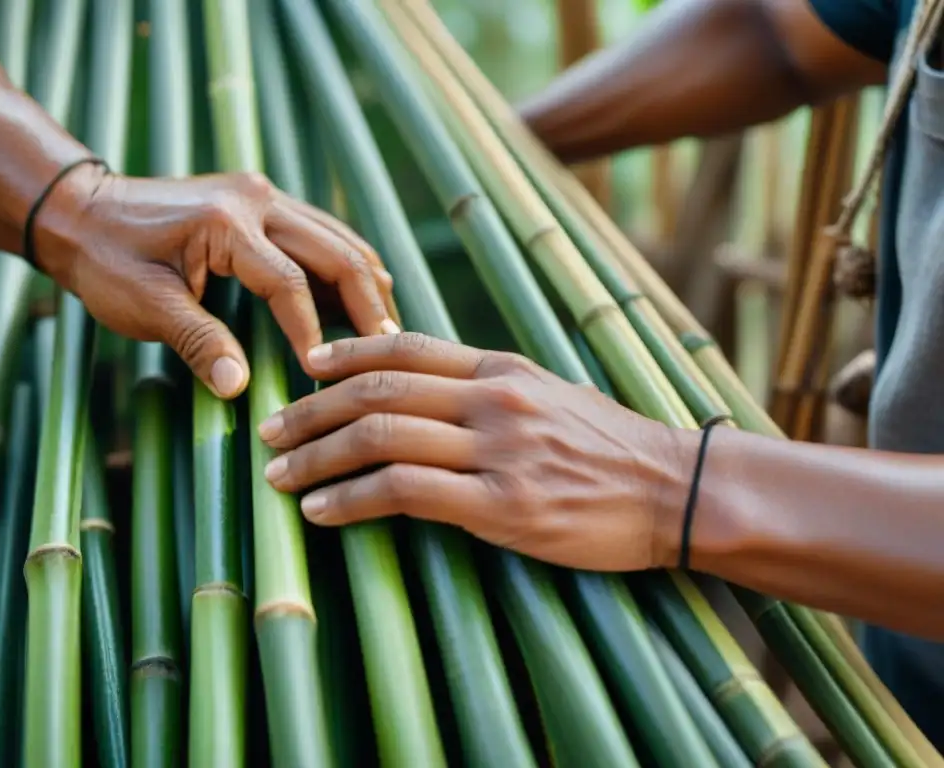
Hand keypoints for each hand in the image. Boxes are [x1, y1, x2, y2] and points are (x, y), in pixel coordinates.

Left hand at [36, 165, 397, 397]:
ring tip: (387, 329)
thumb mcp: (145, 307)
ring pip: (337, 238)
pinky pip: (319, 235)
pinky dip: (344, 267)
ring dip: (365, 282)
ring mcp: (263, 196)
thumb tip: (240, 389)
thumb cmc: (107, 260)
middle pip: (336, 252)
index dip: (313, 331)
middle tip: (391, 349)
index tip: (327, 374)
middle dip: (367, 303)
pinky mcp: (262, 203)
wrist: (81, 211)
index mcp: (228, 224)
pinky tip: (360, 299)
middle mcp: (257, 199)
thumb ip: (199, 343)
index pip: (290, 283)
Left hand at [257, 333, 691, 571]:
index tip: (305, 367)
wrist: (675, 489)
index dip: (344, 354)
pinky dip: (352, 498)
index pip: (404, 347)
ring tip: (277, 475)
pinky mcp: (502, 505)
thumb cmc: (613, 445)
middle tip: (269, 429)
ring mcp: (496, 449)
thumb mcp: (553, 393)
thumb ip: (491, 386)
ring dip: (316, 454)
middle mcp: (492, 398)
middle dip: (310, 410)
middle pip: (377, 388)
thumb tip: (434, 386)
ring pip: (380, 434)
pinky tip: (321, 510)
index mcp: (501, 368)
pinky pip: (405, 492)